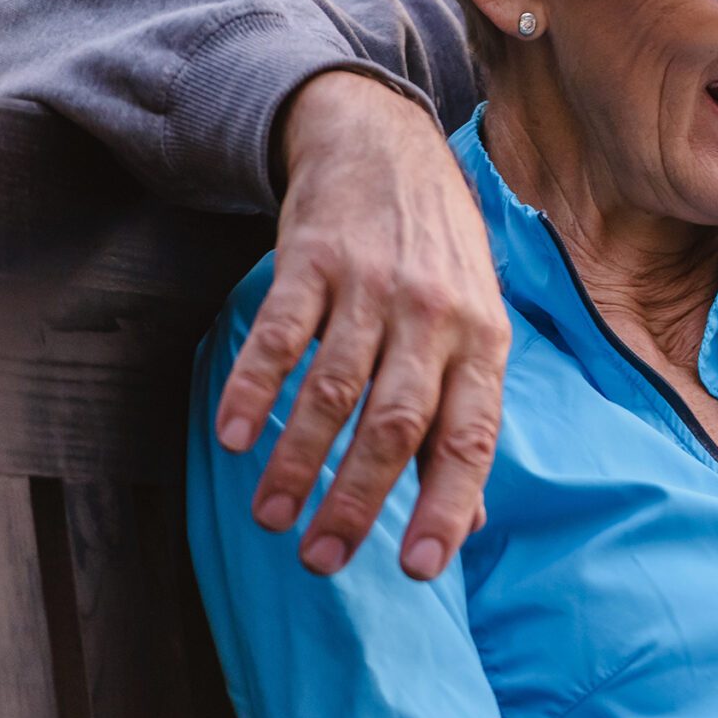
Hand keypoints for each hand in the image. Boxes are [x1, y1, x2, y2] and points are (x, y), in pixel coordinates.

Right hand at [216, 70, 507, 579]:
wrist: (388, 149)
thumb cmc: (438, 261)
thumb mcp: (475, 332)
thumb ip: (464, 424)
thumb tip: (468, 526)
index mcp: (484, 344)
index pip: (471, 438)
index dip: (447, 504)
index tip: (419, 568)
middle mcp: (435, 318)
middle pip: (396, 423)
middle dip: (358, 499)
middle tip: (321, 561)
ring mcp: (374, 287)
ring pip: (334, 388)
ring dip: (299, 460)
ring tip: (271, 517)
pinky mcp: (313, 261)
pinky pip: (281, 335)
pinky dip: (256, 388)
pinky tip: (234, 438)